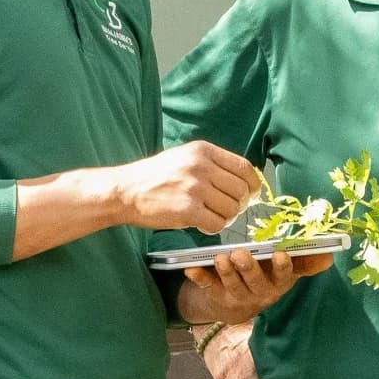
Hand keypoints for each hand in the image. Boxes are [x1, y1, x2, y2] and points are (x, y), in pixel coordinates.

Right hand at [116, 142, 259, 232]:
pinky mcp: (187, 210)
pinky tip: (202, 225)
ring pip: (232, 209)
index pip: (244, 167)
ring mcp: (194, 188)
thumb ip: (213, 164)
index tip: (251, 195)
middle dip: (240, 204)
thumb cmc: (155, 176)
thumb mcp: (185, 157)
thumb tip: (245, 181)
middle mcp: (201, 166)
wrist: (125, 190)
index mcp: (203, 150)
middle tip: (227, 210)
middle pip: (241, 190)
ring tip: (211, 216)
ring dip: (226, 218)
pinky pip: (217, 224)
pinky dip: (214, 228)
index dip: (253, 185)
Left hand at [179, 246, 335, 322]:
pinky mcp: (218, 296)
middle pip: (255, 282)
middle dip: (248, 269)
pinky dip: (200, 279)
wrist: (238, 302)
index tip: (281, 254)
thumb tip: (329, 256)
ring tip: (220, 259)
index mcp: (280, 283)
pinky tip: (191, 269)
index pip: (284, 276)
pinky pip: (208, 288)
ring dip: (226, 273)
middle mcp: (260, 294)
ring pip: (232, 286)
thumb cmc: (266, 276)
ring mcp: (238, 297)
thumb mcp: (285, 270)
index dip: (282, 267)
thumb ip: (304, 261)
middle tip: (240, 254)